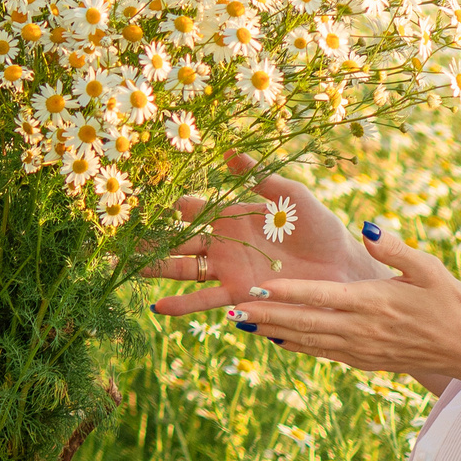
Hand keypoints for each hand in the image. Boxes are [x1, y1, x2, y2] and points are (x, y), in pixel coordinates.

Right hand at [143, 156, 381, 321]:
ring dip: (155, 268)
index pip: (194, 208)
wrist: (341, 268)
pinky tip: (158, 308)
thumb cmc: (320, 228)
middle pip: (178, 239)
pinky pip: (205, 299)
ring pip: (183, 269)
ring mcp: (229, 269)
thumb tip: (229, 152)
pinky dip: (182, 305)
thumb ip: (261, 177)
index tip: (146, 201)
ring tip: (125, 268)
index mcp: (234, 216)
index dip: (172, 205)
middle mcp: (224, 243)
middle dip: (150, 238)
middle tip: (119, 237)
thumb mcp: (292, 196)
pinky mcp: (240, 293)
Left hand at [225, 225, 460, 386]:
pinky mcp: (364, 361)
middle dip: (265, 316)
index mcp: (374, 302)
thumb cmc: (450, 302)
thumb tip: (367, 227)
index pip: (321, 296)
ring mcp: (361, 349)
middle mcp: (361, 329)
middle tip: (230, 310)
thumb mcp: (428, 268)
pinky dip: (296, 346)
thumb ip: (395, 249)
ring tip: (241, 324)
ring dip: (273, 332)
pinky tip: (276, 339)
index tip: (257, 287)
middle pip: (304, 322)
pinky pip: (322, 353)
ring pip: (307, 341)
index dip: (287, 292)